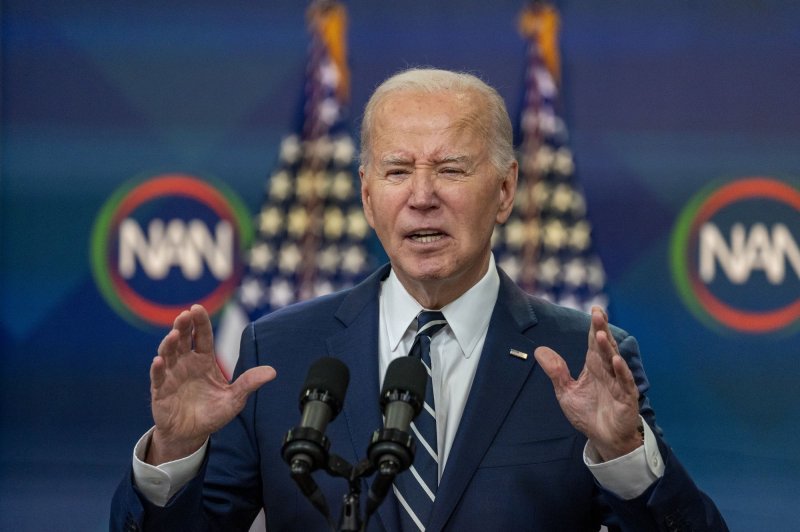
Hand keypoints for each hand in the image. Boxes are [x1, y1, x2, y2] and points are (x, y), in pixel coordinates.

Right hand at [146, 304, 275, 464]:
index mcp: (204, 360)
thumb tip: (272, 372)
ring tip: (174, 335)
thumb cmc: (212, 413)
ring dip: (169, 343)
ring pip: (168, 354)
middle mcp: (186, 363)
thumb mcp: (234, 399)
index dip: (200, 322)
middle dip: (183, 326)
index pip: (202, 337)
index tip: (197, 308)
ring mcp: (171, 375)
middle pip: (183, 339)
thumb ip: (249, 384)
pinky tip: (158, 361)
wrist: (191, 434)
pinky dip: (157, 368)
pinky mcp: (160, 391)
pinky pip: (157, 377)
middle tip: (185, 315)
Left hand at [533, 306, 640, 460]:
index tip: (594, 309)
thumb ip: (556, 371)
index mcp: (594, 366)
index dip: (595, 326)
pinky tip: (615, 361)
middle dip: (601, 329)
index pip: (594, 342)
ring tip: (601, 334)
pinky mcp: (626, 398)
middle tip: (598, 313)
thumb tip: (538, 350)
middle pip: (604, 346)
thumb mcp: (566, 391)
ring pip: (613, 361)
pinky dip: (620, 371)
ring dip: (608, 348)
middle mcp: (607, 371)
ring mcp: (618, 383)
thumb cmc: (588, 414)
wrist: (603, 439)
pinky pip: (624, 382)